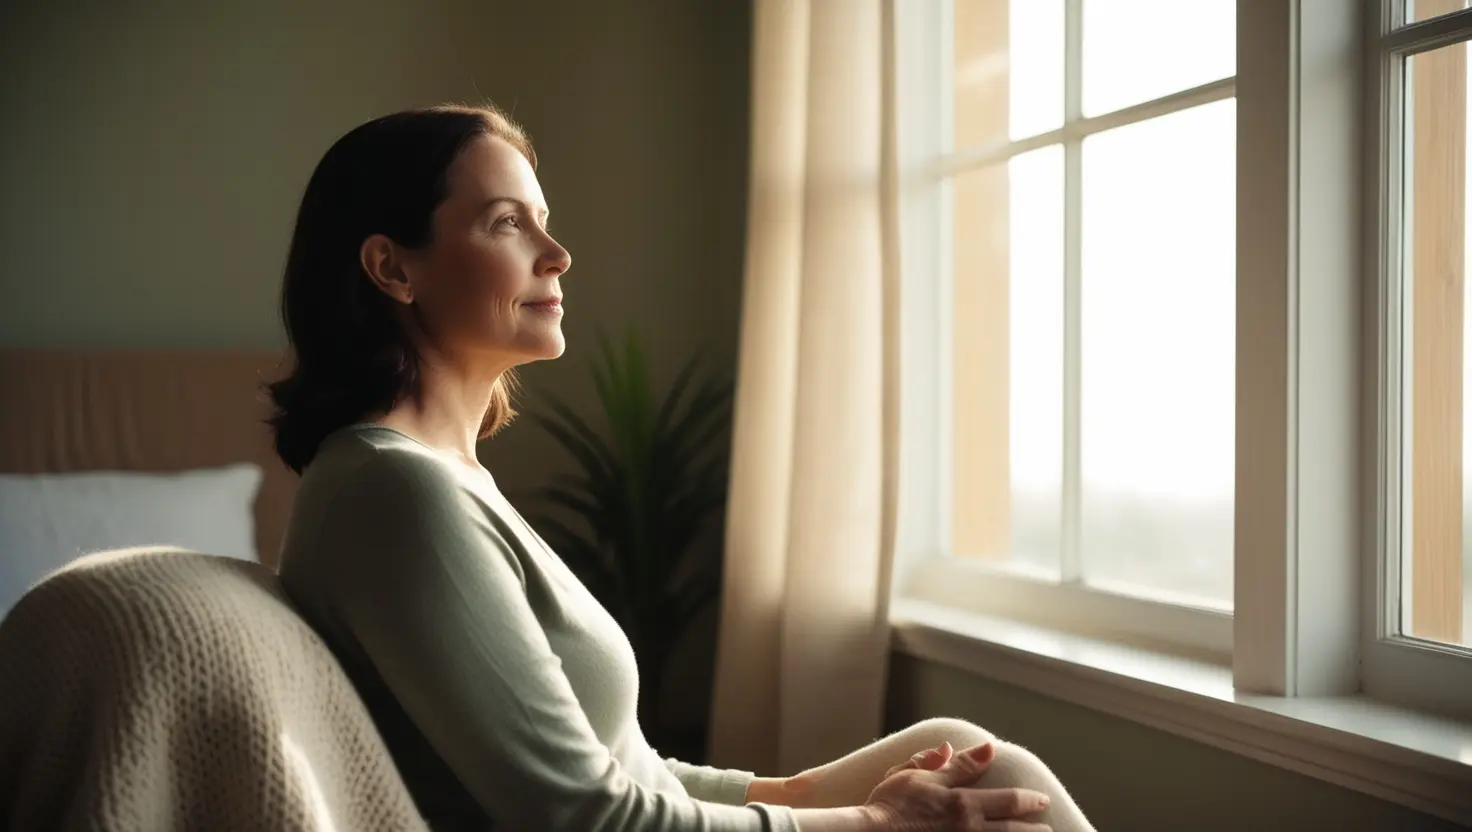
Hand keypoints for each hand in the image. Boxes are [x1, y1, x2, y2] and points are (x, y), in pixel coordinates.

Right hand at [863, 742, 1051, 830]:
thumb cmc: (889, 804)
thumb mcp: (918, 775)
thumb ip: (954, 765)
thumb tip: (985, 748)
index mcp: (963, 804)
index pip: (1009, 801)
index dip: (1029, 800)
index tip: (1042, 800)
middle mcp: (969, 830)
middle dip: (1035, 830)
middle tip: (1048, 828)